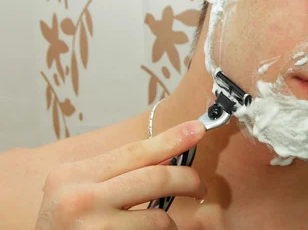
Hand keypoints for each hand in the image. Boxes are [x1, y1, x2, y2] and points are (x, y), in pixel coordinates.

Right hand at [34, 120, 205, 228]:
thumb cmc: (65, 226)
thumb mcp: (83, 190)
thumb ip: (120, 173)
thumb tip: (167, 155)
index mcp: (73, 174)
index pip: (135, 151)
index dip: (172, 139)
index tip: (197, 129)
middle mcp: (79, 198)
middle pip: (155, 178)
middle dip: (187, 179)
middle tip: (199, 186)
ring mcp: (91, 227)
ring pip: (158, 218)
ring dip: (169, 222)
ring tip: (162, 224)